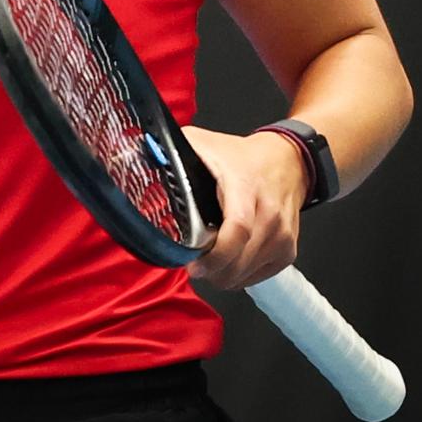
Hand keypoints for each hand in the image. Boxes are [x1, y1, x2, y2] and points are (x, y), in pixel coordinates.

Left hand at [181, 125, 308, 289]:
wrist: (288, 162)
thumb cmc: (243, 157)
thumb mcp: (203, 144)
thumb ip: (171, 151)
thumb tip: (133, 158)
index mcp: (245, 188)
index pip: (237, 229)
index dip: (215, 255)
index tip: (193, 265)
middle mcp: (269, 214)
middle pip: (239, 261)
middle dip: (211, 270)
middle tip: (193, 264)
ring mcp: (282, 235)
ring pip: (245, 274)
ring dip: (222, 275)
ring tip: (208, 261)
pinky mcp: (288, 250)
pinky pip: (257, 277)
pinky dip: (238, 276)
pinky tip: (227, 261)